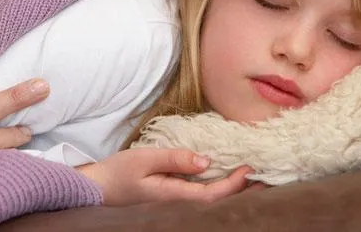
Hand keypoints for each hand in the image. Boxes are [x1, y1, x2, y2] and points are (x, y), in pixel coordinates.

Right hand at [77, 148, 252, 205]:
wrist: (97, 187)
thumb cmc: (119, 173)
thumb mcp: (145, 159)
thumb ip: (175, 159)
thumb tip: (207, 161)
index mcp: (174, 195)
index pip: (213, 194)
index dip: (235, 184)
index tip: (250, 168)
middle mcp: (177, 201)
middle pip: (217, 199)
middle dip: (240, 189)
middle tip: (263, 175)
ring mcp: (174, 200)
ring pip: (209, 196)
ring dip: (230, 187)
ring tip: (248, 175)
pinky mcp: (169, 195)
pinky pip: (198, 191)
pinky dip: (214, 183)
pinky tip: (220, 174)